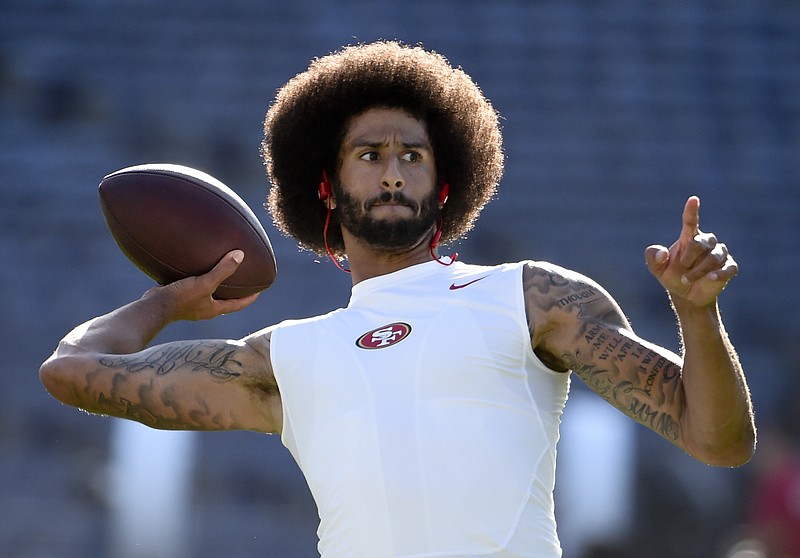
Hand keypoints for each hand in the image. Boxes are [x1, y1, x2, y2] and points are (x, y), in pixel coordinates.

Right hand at [144, 250, 259, 321]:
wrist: (153, 307)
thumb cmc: (180, 298)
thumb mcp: (204, 283)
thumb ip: (222, 270)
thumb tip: (240, 255)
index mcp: (214, 309)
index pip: (238, 304)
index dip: (250, 297)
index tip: (259, 289)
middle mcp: (205, 308)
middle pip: (226, 299)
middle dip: (235, 291)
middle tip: (244, 279)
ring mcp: (193, 304)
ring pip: (210, 293)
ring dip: (217, 284)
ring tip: (222, 270)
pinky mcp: (181, 297)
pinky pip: (195, 287)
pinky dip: (201, 279)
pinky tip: (198, 267)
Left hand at [645, 196, 737, 306]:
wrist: (686, 294)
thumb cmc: (672, 276)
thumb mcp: (657, 269)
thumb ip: (653, 258)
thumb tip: (662, 254)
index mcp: (688, 238)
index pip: (690, 221)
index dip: (692, 211)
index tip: (693, 199)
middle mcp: (706, 243)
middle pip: (701, 241)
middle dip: (690, 255)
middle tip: (682, 267)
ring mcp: (719, 254)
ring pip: (714, 257)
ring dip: (699, 270)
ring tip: (687, 279)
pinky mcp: (729, 267)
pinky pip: (729, 267)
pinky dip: (720, 273)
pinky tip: (711, 278)